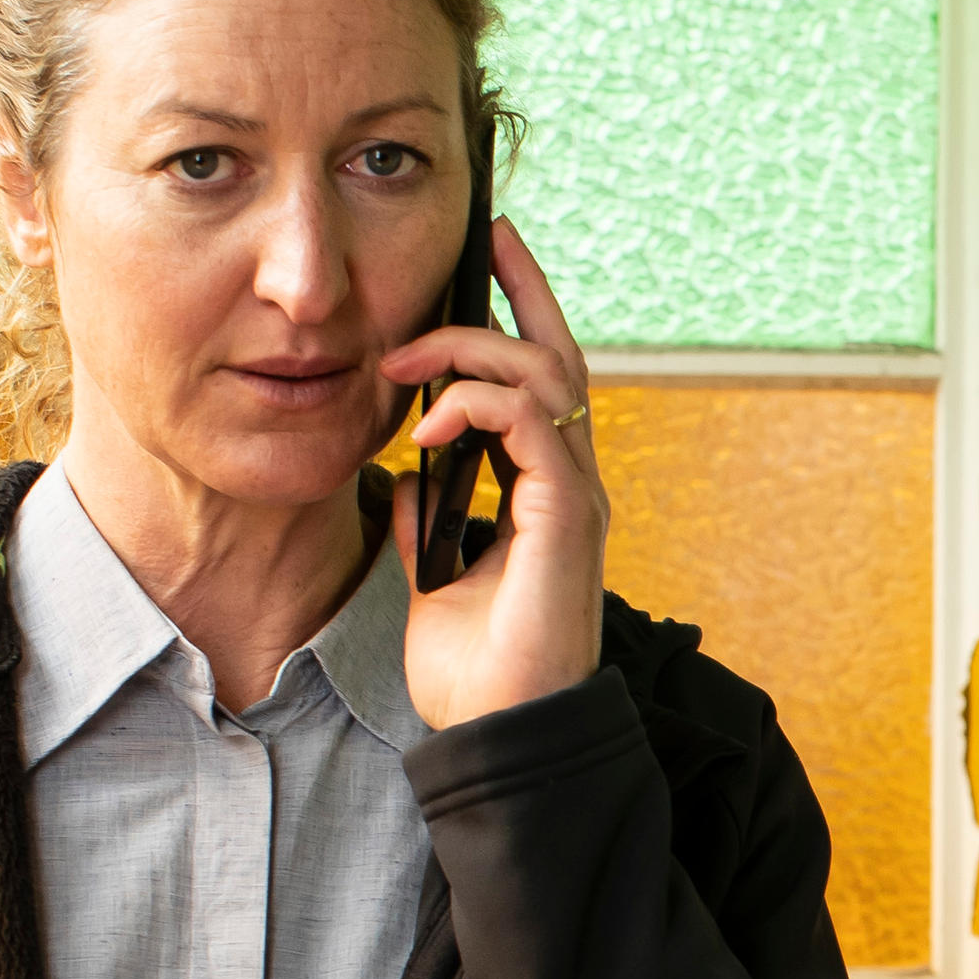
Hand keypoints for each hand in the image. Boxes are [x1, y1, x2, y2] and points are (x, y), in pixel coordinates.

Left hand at [389, 215, 610, 729]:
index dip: (521, 312)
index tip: (489, 254)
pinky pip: (531, 425)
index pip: (542, 382)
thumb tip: (403, 471)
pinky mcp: (564, 517)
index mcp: (547, 492)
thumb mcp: (434, 572)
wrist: (501, 733)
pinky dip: (479, 404)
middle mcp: (572, 484)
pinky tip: (430, 418)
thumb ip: (428, 515)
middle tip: (477, 245)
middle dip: (521, 291)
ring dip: (476, 351)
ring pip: (548, 378)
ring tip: (410, 360)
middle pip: (561, 357)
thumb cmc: (477, 670)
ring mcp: (575, 498)